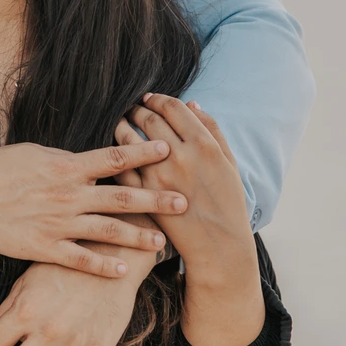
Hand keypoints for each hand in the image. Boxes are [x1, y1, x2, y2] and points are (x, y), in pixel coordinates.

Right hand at [0, 139, 183, 274]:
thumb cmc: (0, 168)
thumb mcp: (36, 155)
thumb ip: (67, 162)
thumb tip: (91, 162)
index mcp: (67, 166)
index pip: (114, 157)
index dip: (142, 153)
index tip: (168, 149)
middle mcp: (69, 194)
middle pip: (122, 195)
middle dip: (156, 198)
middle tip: (185, 201)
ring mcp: (59, 222)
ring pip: (108, 230)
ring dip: (138, 235)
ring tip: (165, 240)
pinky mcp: (45, 247)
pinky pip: (81, 258)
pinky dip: (105, 264)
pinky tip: (125, 269)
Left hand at [115, 96, 263, 345]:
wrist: (218, 246)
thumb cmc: (228, 203)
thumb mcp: (229, 163)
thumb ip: (212, 130)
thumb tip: (192, 104)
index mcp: (203, 145)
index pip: (172, 107)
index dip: (158, 99)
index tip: (150, 98)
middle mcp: (179, 156)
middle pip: (148, 118)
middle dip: (138, 109)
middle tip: (133, 109)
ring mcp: (158, 176)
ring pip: (129, 137)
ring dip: (122, 126)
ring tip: (121, 124)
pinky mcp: (143, 196)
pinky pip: (122, 167)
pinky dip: (117, 155)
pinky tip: (116, 153)